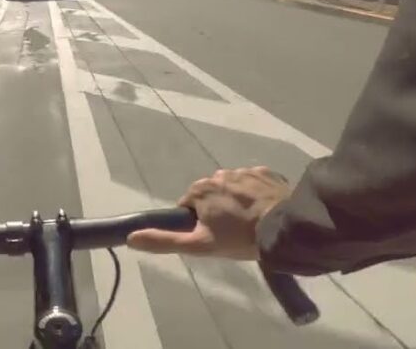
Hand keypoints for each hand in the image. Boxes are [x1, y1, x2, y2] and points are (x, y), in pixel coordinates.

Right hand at [127, 167, 290, 259]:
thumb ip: (164, 241)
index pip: (189, 206)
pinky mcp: (266, 172)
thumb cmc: (239, 238)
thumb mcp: (199, 246)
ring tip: (251, 222)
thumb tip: (131, 238)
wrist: (284, 228)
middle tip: (233, 231)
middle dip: (218, 210)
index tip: (213, 235)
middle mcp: (218, 173)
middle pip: (211, 195)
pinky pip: (254, 183)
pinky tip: (265, 210)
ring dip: (237, 201)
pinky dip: (256, 194)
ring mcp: (244, 170)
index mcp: (200, 189)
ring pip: (233, 188)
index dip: (198, 222)